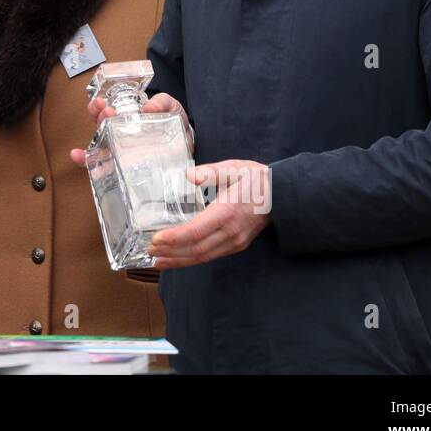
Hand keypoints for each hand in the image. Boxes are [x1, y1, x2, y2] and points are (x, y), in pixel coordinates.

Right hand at [71, 92, 194, 166]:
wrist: (187, 149)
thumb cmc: (175, 127)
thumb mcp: (171, 108)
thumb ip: (163, 102)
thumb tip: (149, 106)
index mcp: (128, 119)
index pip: (106, 111)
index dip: (98, 106)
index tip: (100, 102)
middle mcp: (120, 135)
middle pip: (100, 125)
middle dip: (98, 116)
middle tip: (105, 111)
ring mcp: (121, 152)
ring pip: (99, 144)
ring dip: (92, 137)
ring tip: (98, 130)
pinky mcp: (125, 168)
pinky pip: (103, 167)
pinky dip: (87, 162)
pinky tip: (78, 156)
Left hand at [144, 160, 272, 268]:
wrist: (282, 195)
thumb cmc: (255, 180)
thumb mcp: (234, 168)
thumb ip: (211, 172)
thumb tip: (189, 175)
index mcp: (227, 212)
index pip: (196, 231)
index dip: (174, 238)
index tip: (156, 239)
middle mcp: (231, 232)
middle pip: (196, 249)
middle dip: (171, 252)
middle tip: (149, 251)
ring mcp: (234, 241)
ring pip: (202, 256)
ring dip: (178, 260)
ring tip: (157, 261)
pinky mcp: (236, 245)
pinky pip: (210, 256)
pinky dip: (191, 259)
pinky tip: (178, 258)